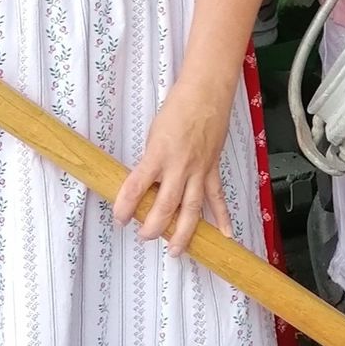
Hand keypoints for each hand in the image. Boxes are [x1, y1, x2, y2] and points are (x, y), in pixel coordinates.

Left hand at [113, 77, 232, 255]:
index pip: (136, 186)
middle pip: (165, 206)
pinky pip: (217, 197)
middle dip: (153, 227)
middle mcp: (179, 166)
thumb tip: (145, 186)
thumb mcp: (154, 134)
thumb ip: (150, 161)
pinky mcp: (212, 169)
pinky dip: (222, 217)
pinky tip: (224, 235)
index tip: (119, 218)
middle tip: (144, 237)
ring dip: (183, 233)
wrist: (206, 94)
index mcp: (158, 154)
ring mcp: (199, 170)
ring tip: (176, 251)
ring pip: (191, 209)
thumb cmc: (177, 108)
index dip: (125, 206)